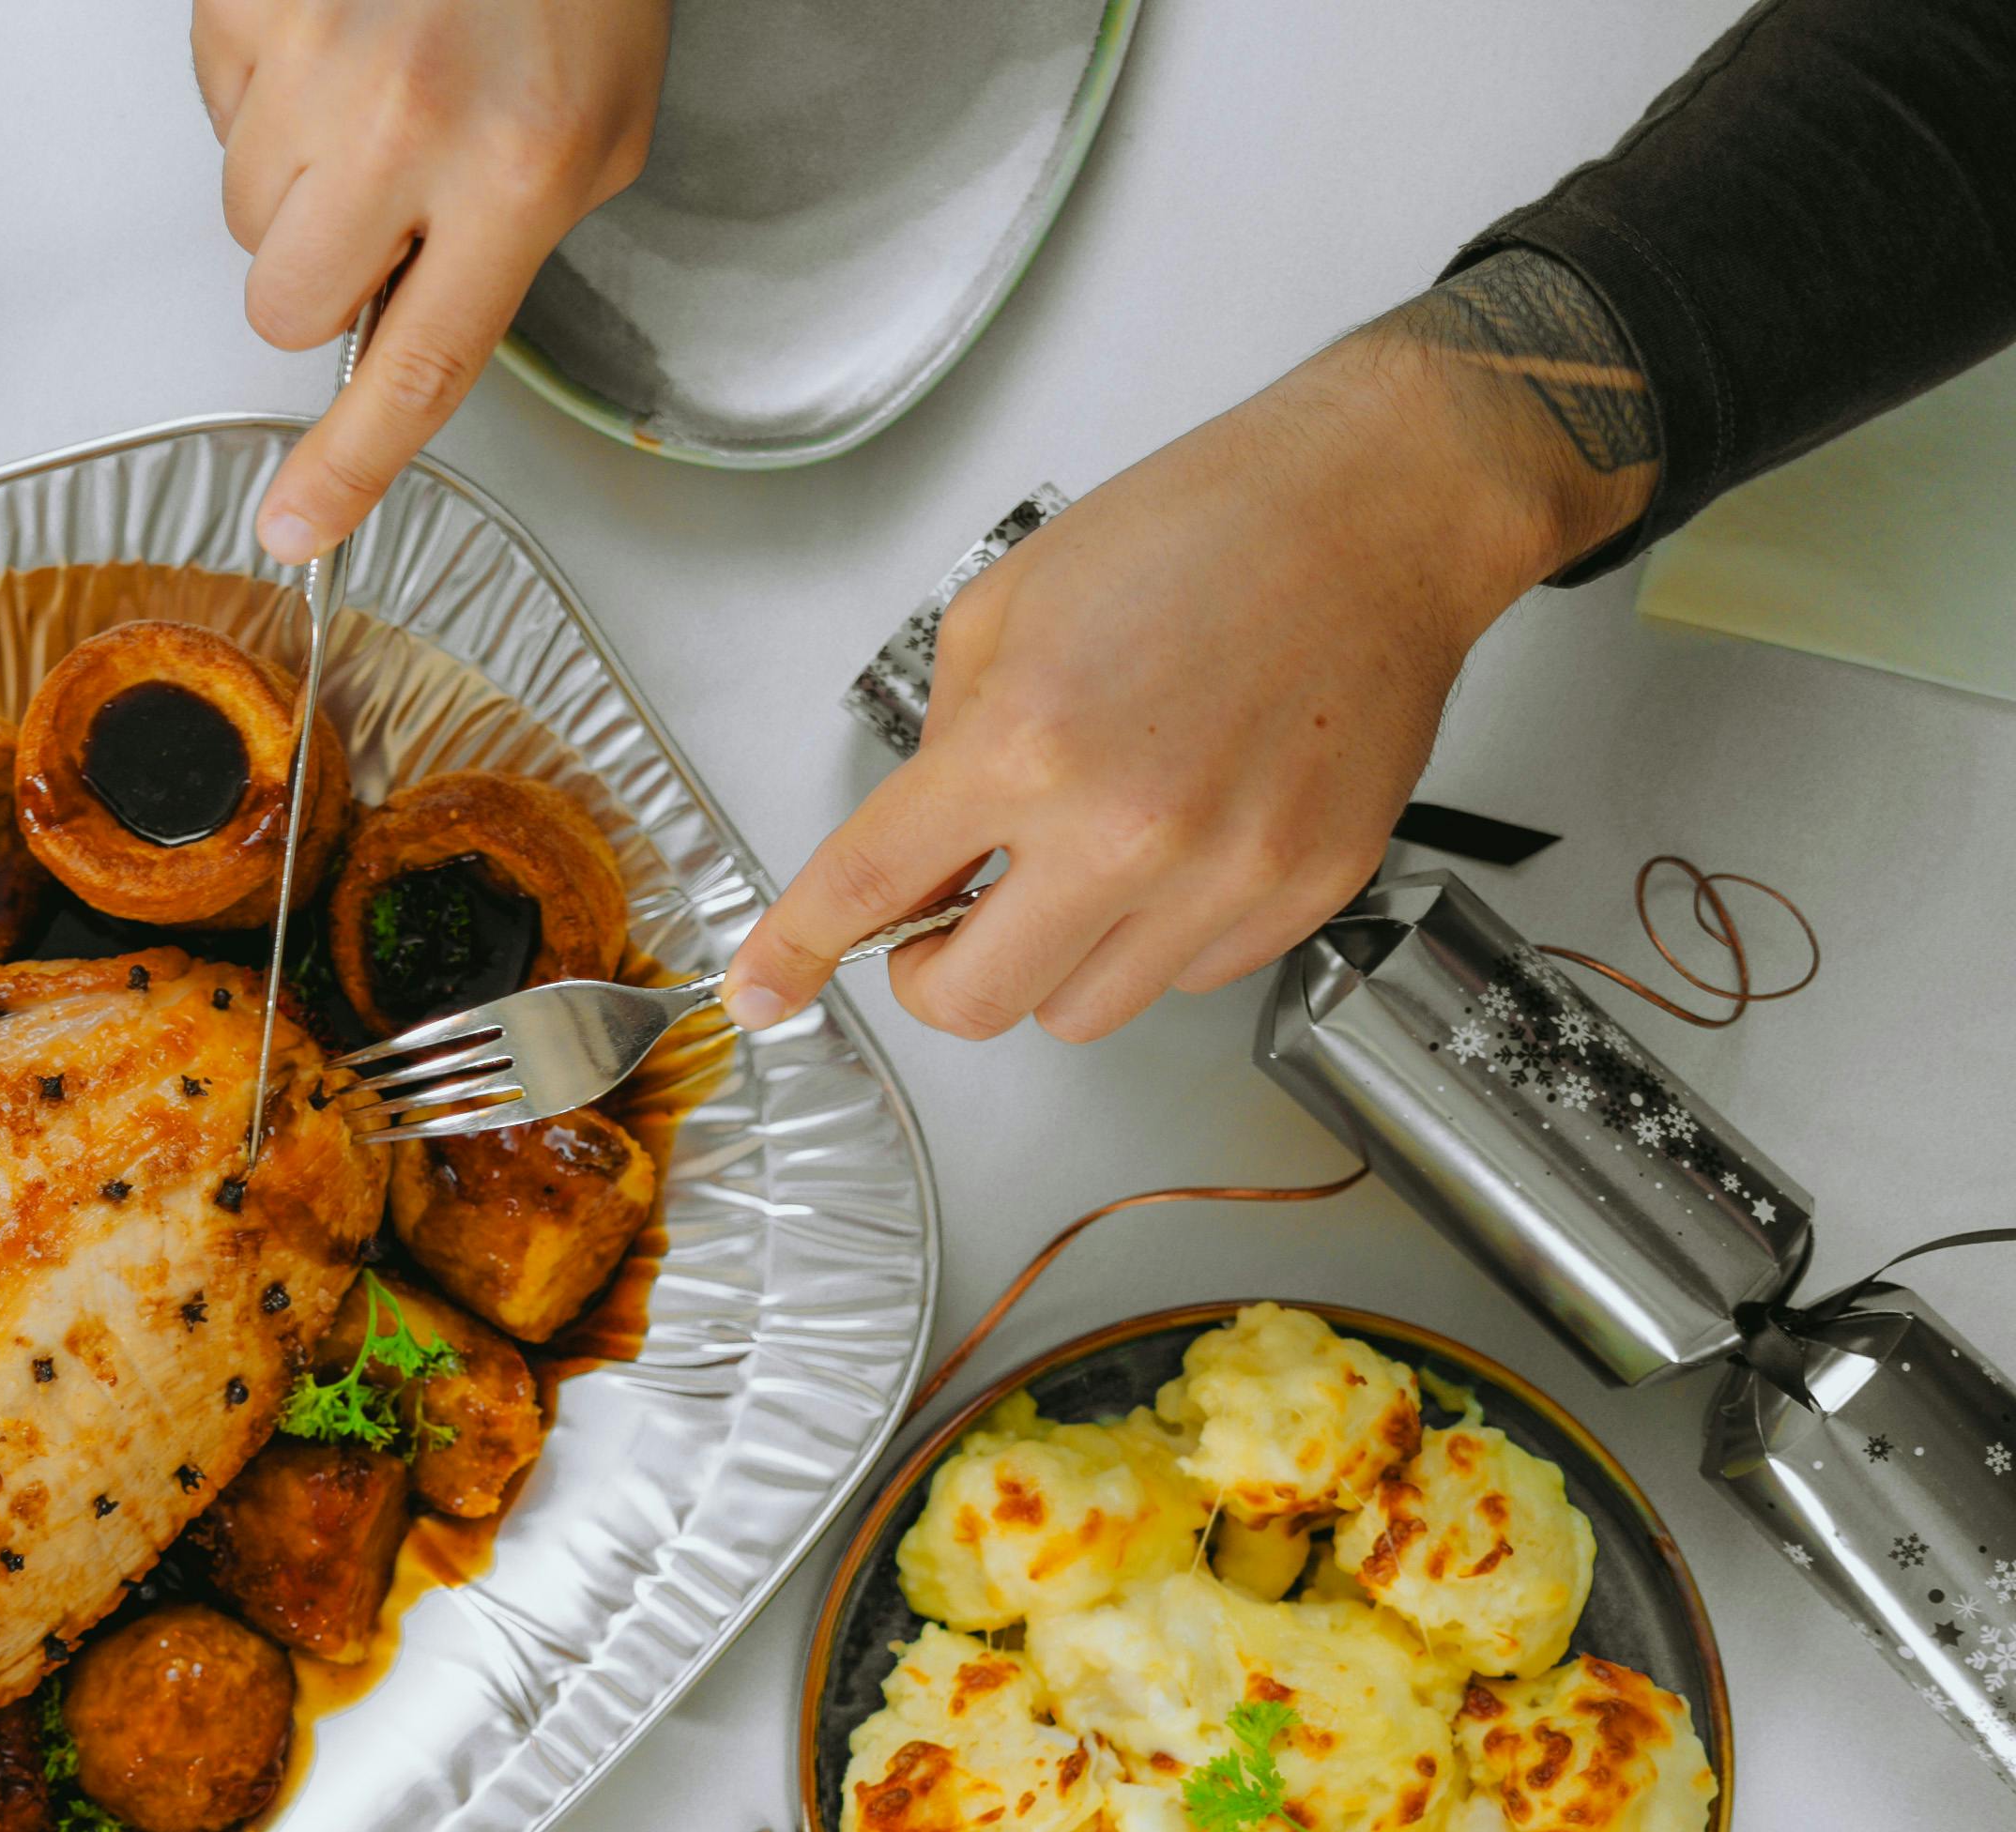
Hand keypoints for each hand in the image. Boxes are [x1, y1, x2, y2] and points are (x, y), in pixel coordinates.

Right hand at [195, 0, 670, 559]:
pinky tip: (337, 32)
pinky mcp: (247, 4)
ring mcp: (314, 58)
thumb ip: (506, 247)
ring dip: (298, 177)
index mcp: (520, 170)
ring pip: (246, 214)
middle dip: (323, 277)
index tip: (295, 529)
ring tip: (374, 85)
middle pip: (290, 303)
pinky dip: (267, 87)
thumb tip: (398, 329)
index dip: (348, 467)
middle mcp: (409, 123)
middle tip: (382, 200)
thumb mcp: (600, 128)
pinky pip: (219, 107)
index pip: (417, 367)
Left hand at [724, 259, 1661, 1044]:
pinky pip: (1188, 976)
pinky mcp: (1305, 890)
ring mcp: (1224, 873)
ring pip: (1081, 1014)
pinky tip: (1175, 847)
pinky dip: (1156, 937)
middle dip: (932, 975)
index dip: (796, 954)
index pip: (868, 889)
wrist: (1376, 511)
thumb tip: (919, 853)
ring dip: (1048, 963)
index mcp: (1024, 744)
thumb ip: (945, 748)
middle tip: (942, 923)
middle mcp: (1122, 829)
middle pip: (972, 1005)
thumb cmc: (1199, 533)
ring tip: (1073, 869)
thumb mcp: (1004, 610)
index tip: (762, 991)